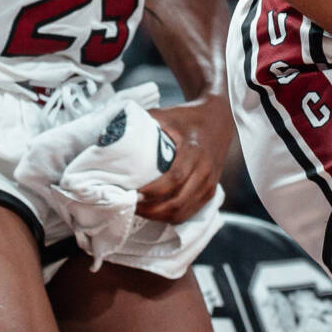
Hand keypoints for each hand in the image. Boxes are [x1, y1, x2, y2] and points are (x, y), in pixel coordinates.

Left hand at [139, 95, 233, 223]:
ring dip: (159, 216)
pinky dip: (171, 216)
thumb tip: (112, 133)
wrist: (219, 119)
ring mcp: (210, 183)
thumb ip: (144, 123)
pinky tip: (156, 212)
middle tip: (130, 206)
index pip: (174, 178)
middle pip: (177, 201)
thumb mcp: (166, 115)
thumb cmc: (188, 117)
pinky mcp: (210, 191)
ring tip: (140, 211)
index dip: (153, 191)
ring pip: (183, 212)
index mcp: (194, 150)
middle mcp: (205, 170)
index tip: (133, 194)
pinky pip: (189, 212)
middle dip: (151, 210)